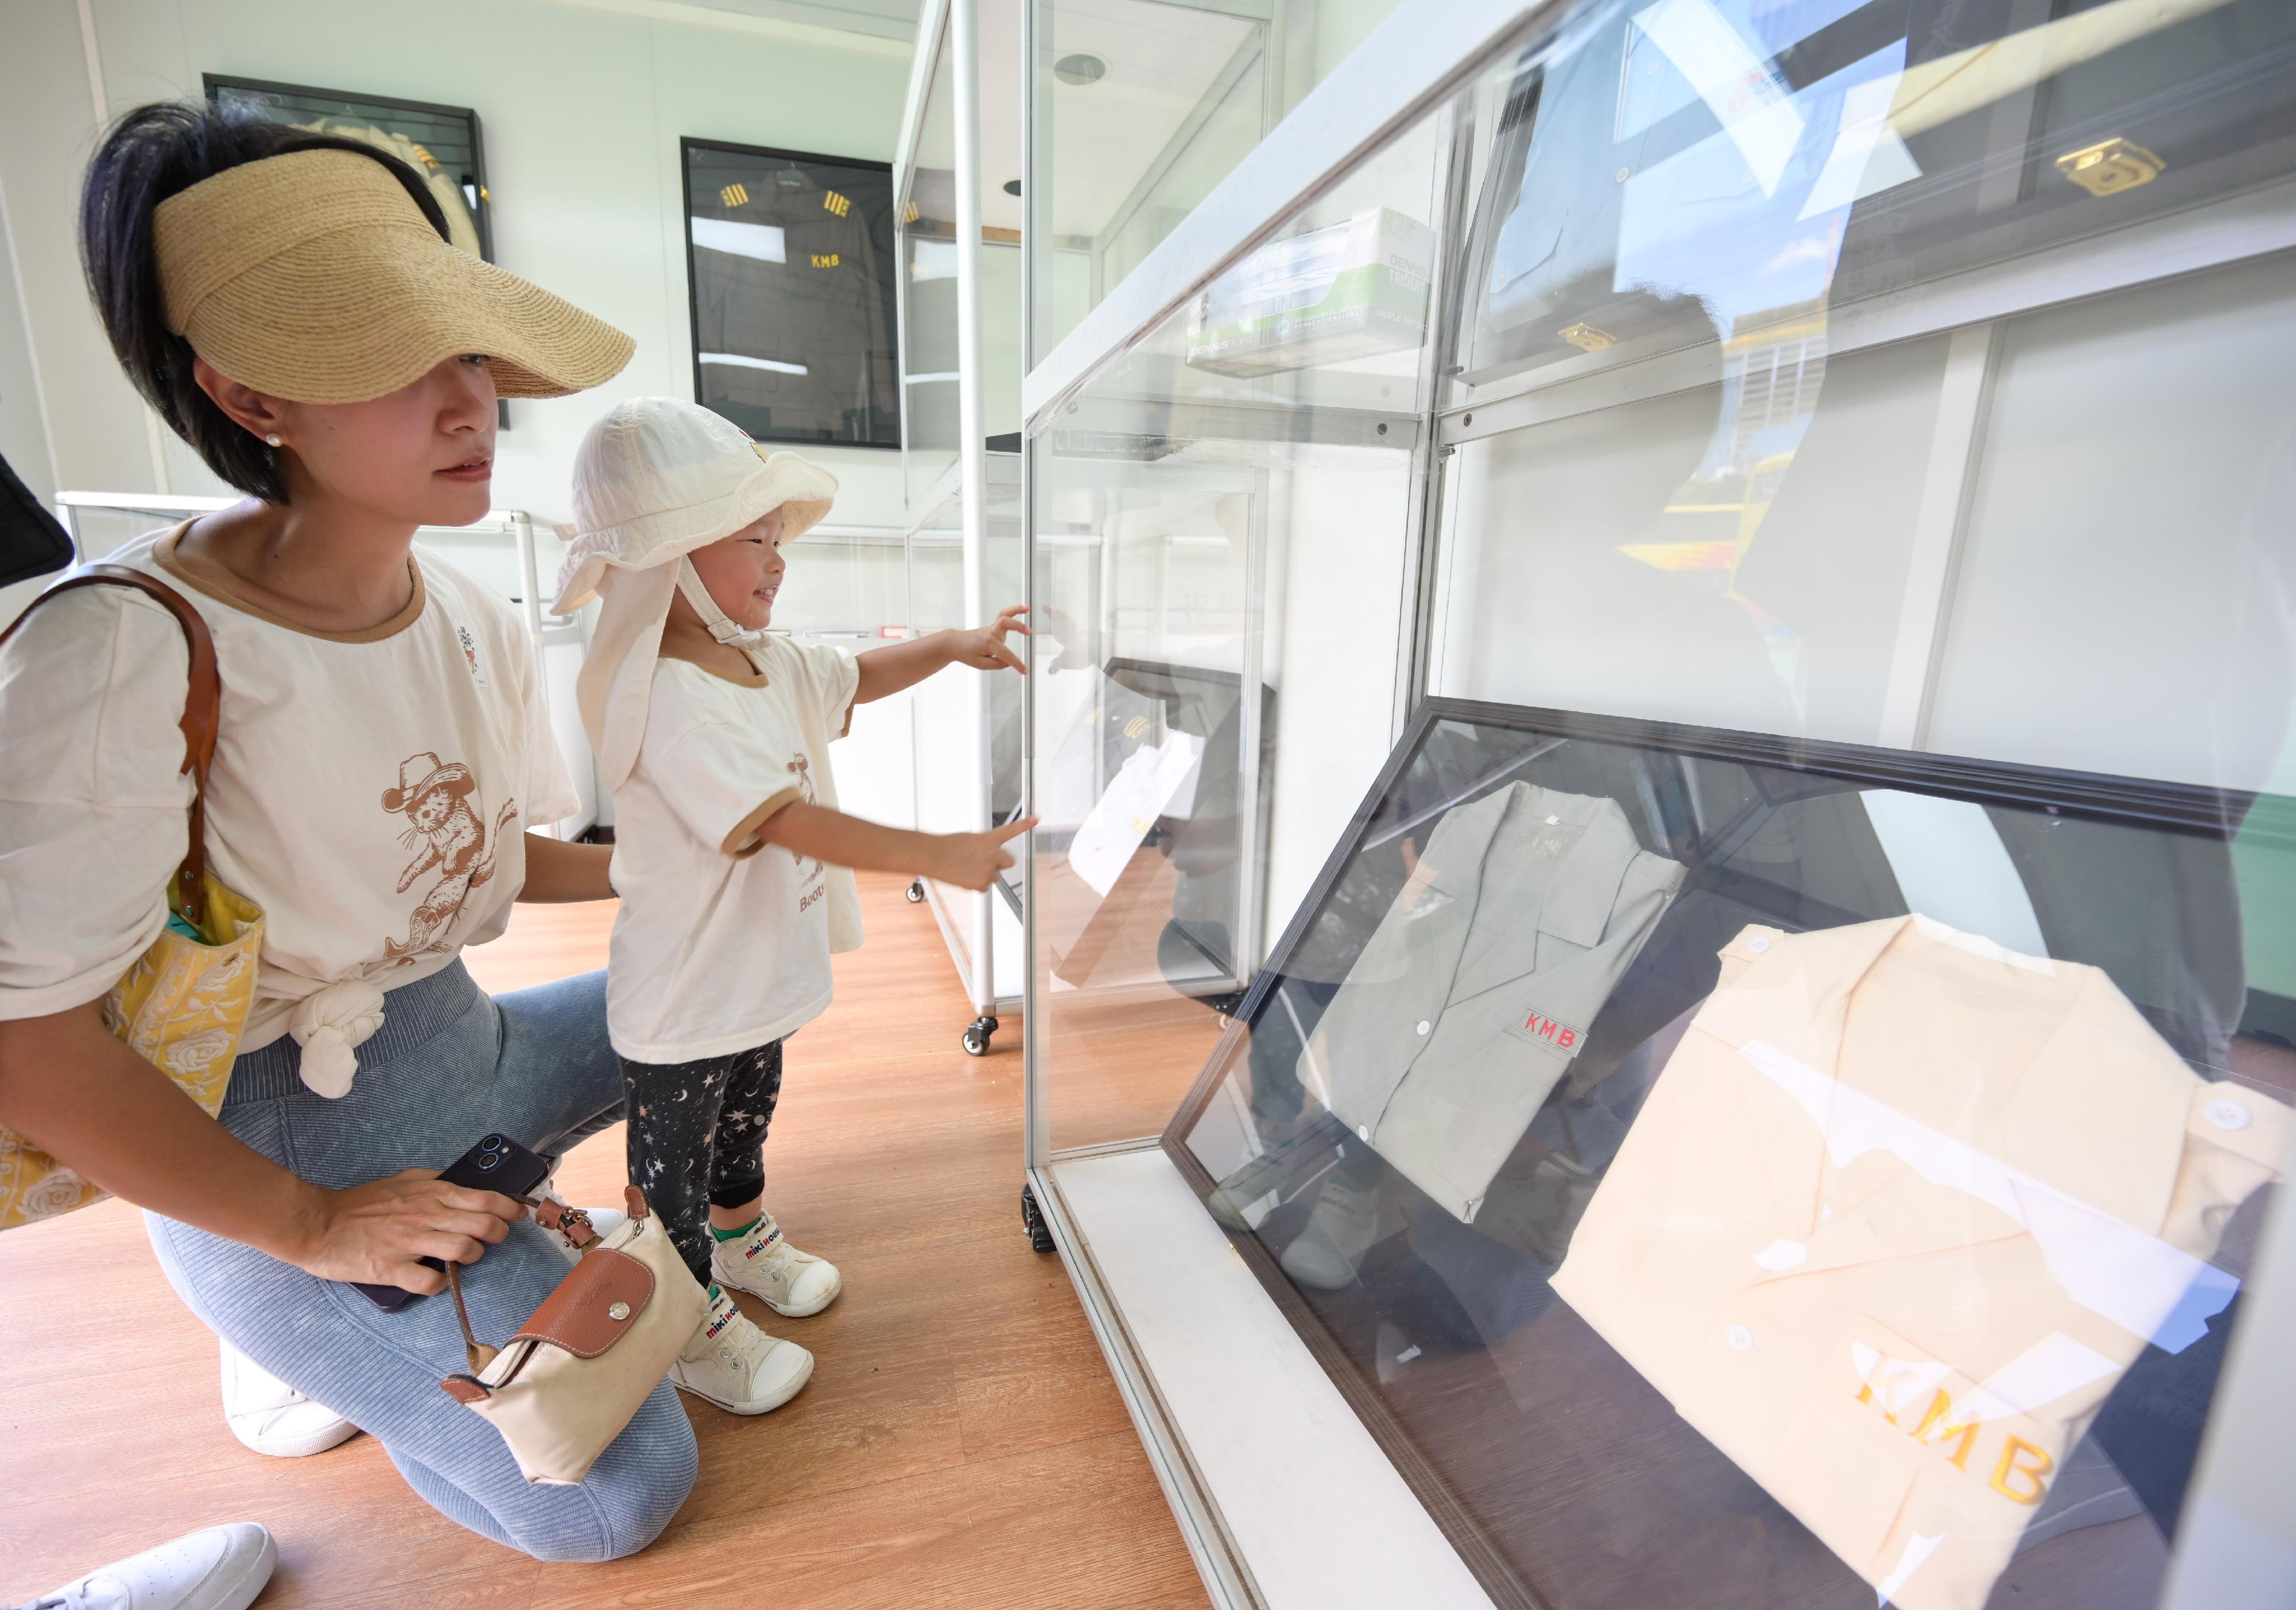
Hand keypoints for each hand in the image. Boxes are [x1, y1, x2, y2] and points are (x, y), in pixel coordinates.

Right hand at [292, 1167, 526, 1294]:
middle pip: (485, 1225)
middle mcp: (426, 1215)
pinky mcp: (392, 1269)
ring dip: (472, 1257)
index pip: (487, 1198)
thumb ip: (436, 1181)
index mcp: (431, 1192)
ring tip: (463, 1258)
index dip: (511, 1208)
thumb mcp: (404, 1180)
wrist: (319, 1223)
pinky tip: (434, 1279)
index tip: (519, 1214)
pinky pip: (431, 1282)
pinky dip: (439, 1285)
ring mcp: (410, 1242)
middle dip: (499, 1234)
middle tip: (492, 1239)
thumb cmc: (361, 1204)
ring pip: (465, 1251)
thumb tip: (466, 1183)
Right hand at [926, 816, 1036, 890]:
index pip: (1011, 830)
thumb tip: (985, 855)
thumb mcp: (969, 839)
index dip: (1025, 825)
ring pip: (995, 877)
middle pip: (1009, 862)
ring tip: (969, 869)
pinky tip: (966, 877)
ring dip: (986, 874)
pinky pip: (984, 887)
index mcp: (989, 839)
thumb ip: (983, 846)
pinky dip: (977, 885)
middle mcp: (992, 854)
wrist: (934, 856)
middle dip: (1000, 863)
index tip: (1036, 819)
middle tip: (985, 862)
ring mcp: (988, 870)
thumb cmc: (947, 846)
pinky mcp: (980, 883)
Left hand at [950, 606, 1028, 673]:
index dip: (1016, 663)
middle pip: (1005, 624)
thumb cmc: (966, 653)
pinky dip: (1013, 611)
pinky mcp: (993, 627)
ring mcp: (992, 628)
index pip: (1005, 654)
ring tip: (1027, 608)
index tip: (1024, 670)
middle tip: (1029, 633)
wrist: (956, 643)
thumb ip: (996, 664)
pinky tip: (1023, 609)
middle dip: (1018, 626)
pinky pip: (1003, 616)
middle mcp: (990, 633)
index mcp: (987, 643)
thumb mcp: (980, 664)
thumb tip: (1008, 662)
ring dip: (1016, 610)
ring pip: (1004, 616)